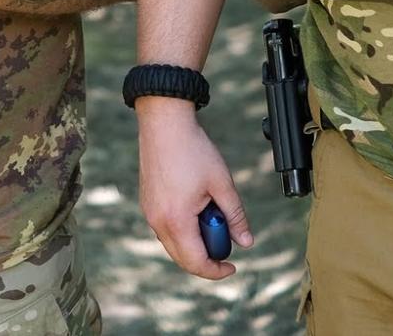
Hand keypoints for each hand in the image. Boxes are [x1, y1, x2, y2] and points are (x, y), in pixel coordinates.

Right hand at [137, 102, 251, 280]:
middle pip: (182, 258)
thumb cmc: (193, 149)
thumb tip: (246, 242)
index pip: (196, 262)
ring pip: (172, 244)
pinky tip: (196, 211)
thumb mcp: (222, 184)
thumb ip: (235, 216)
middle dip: (206, 259)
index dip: (217, 271)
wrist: (163, 121)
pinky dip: (182, 230)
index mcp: (177, 220)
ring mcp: (149, 211)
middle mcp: (157, 221)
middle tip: (226, 246)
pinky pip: (165, 228)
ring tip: (212, 220)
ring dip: (193, 243)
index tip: (233, 266)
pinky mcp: (147, 202)